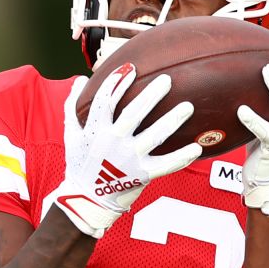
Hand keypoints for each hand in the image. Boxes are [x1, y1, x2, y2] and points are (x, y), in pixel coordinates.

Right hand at [52, 64, 202, 237]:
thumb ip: (72, 106)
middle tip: (166, 80)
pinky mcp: (142, 175)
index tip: (131, 68)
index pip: (106, 101)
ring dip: (172, 120)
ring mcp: (129, 160)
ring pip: (154, 136)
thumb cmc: (79, 163)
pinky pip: (166, 165)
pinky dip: (182, 158)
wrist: (86, 199)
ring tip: (187, 106)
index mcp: (96, 130)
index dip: (117, 83)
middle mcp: (113, 143)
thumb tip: (79, 79)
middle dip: (151, 95)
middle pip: (134, 114)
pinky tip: (197, 148)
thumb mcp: (71, 134)